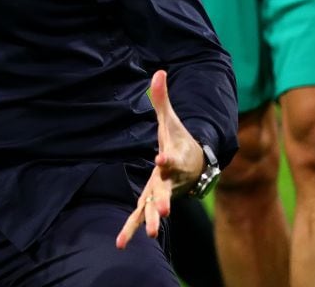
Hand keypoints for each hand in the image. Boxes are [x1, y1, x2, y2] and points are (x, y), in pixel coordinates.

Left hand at [116, 70, 204, 248]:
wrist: (196, 162)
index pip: (170, 159)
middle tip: (163, 212)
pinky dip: (131, 228)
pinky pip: (140, 215)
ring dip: (151, 220)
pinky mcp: (152, 199)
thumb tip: (158, 70)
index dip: (166, 159)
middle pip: (167, 191)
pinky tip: (118, 243)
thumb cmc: (180, 140)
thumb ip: (162, 98)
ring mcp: (162, 191)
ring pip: (155, 207)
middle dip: (165, 201)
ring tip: (149, 234)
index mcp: (173, 158)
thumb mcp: (171, 119)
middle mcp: (169, 179)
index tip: (160, 158)